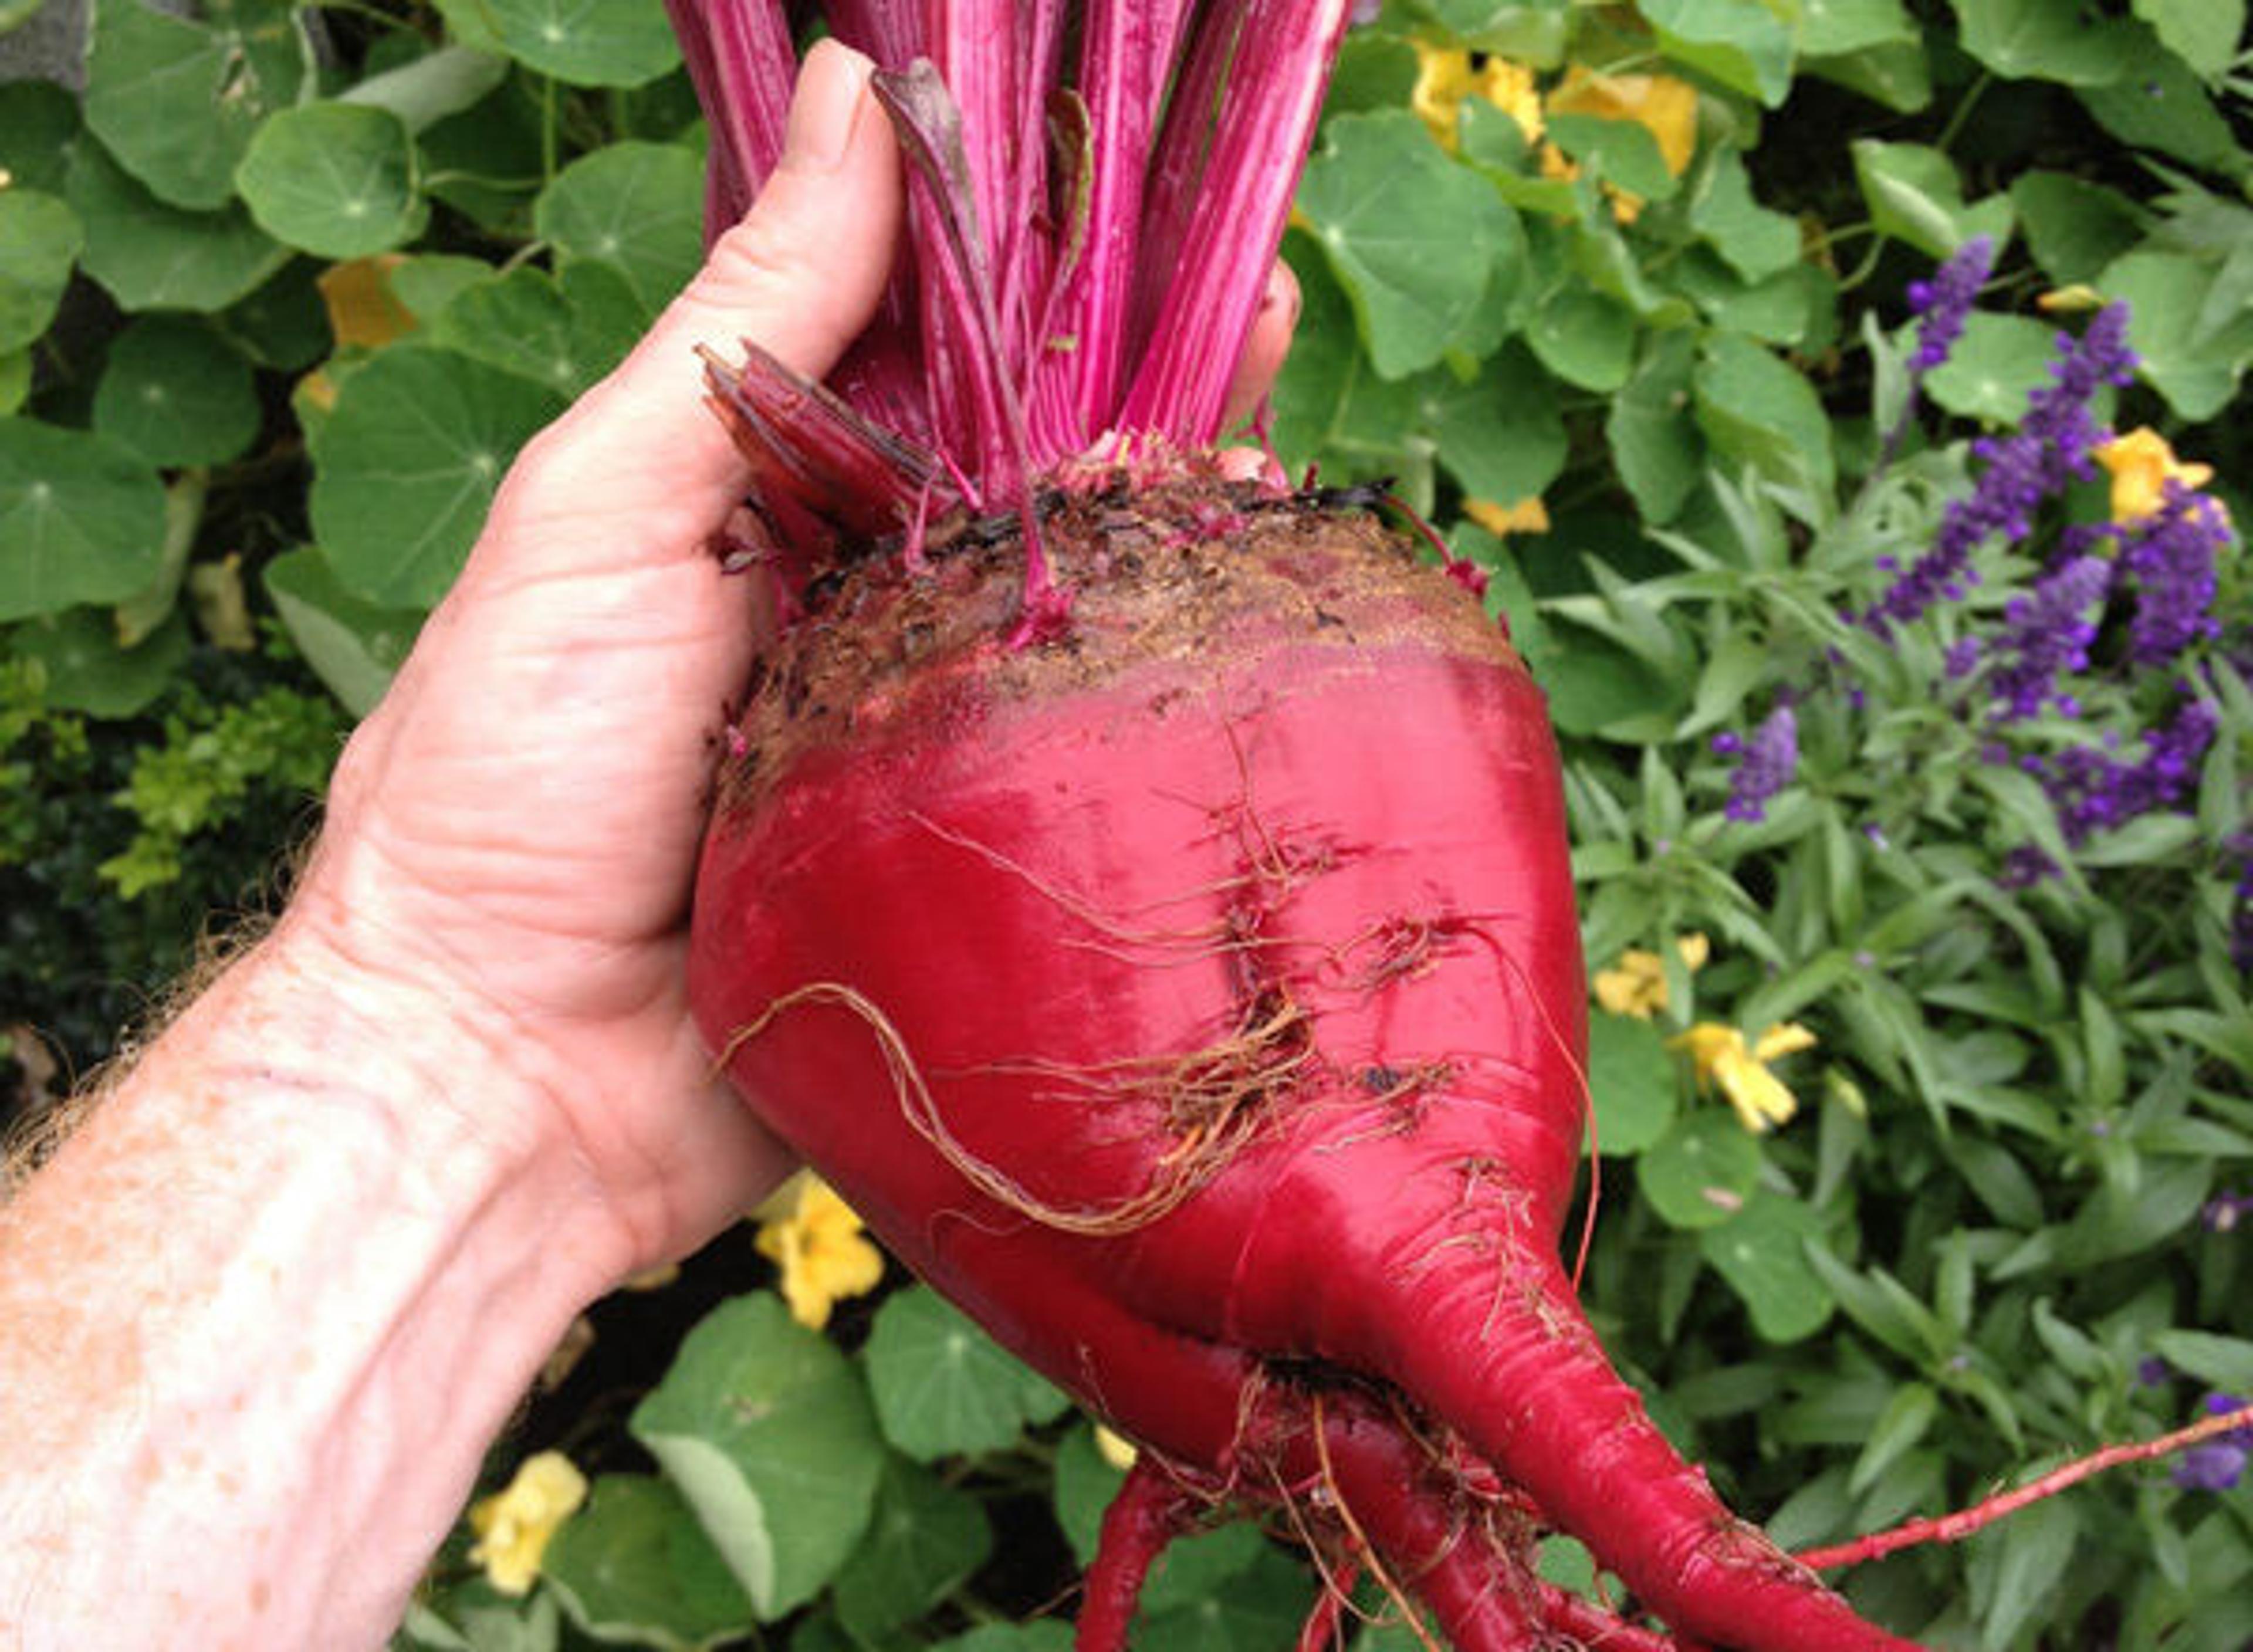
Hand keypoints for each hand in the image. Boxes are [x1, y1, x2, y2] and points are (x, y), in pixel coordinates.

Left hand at [285, 40, 1300, 1278]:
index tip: (1143, 214)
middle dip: (1151, 403)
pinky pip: (1103, 783)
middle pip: (1041, 488)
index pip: (944, 369)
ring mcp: (941, 754)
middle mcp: (877, 624)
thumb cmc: (512, 772)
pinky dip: (1181, 715)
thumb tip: (850, 92)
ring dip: (1183, 547)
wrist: (503, 1075)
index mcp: (784, 516)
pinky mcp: (988, 877)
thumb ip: (751, 319)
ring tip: (1261, 475)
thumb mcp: (610, 504)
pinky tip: (1266, 647)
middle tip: (1253, 314)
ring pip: (1096, 627)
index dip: (1045, 288)